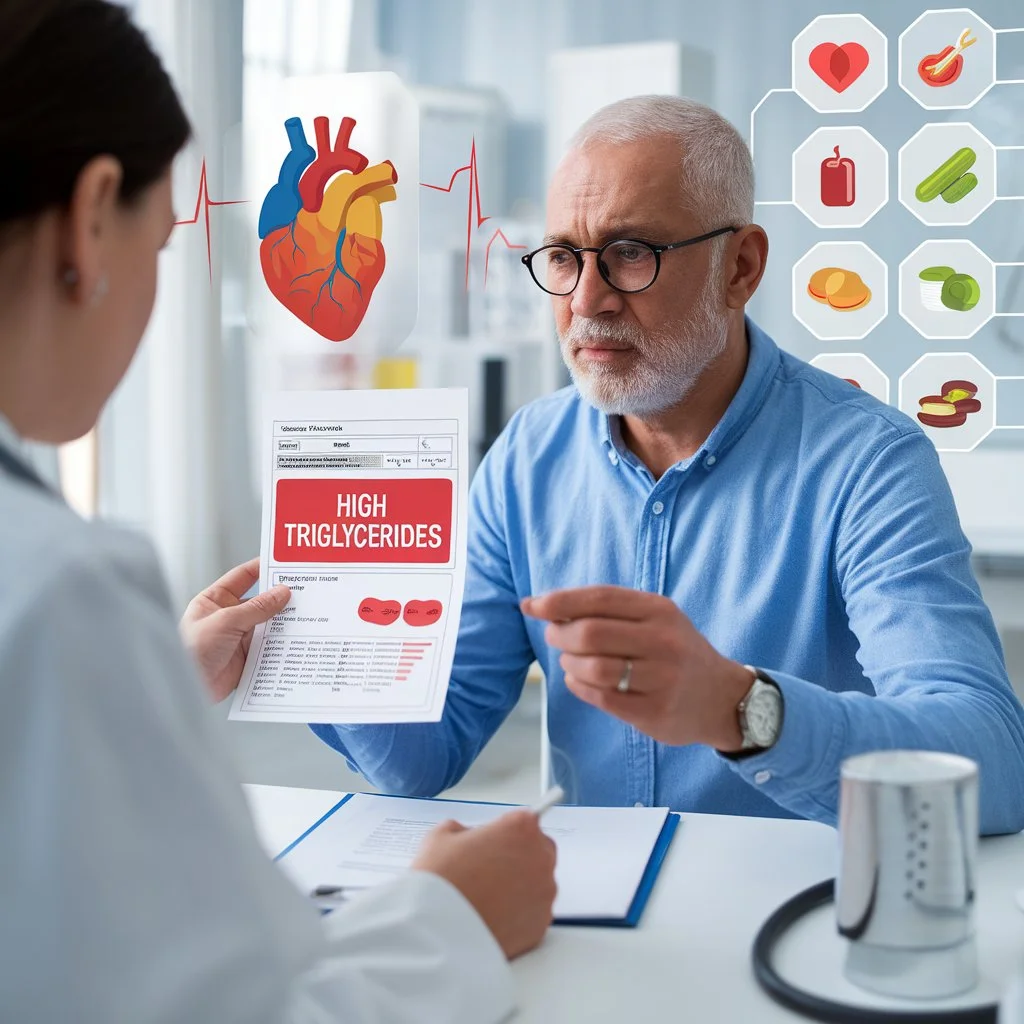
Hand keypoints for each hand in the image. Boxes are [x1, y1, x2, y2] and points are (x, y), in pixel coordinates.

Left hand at [179, 558, 290, 702]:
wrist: (186, 688)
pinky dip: (281, 645)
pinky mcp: (247, 657)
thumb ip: (256, 608)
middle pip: (260, 602)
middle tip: (303, 592)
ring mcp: (238, 638)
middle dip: (280, 598)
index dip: (262, 569)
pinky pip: (269, 647)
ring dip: (283, 623)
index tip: (284, 565)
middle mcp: (228, 617)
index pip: (242, 577)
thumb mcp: (226, 621)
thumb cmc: (190, 651)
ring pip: (267, 625)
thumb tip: (281, 593)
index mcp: (215, 600)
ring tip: (305, 616)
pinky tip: (294, 641)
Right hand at [412, 810, 556, 958]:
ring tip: (487, 897)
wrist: (437, 931)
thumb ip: (464, 830)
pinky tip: (493, 915)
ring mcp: (544, 894)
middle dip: (519, 856)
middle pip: (539, 850)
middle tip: (490, 869)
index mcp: (521, 828)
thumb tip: (468, 839)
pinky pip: (534, 913)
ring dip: (521, 886)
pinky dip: (520, 914)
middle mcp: (540, 858)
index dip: (508, 831)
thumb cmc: (442, 882)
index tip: (498, 840)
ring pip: (538, 884)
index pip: (527, 820)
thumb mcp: (442, 836)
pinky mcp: (541, 925)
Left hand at [521, 586, 752, 749]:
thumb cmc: (675, 651)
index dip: (559, 601)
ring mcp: (661, 679)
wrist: (722, 697)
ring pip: (593, 668)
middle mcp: (663, 641)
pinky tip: (578, 680)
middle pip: (591, 633)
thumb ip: (608, 610)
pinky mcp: (654, 712)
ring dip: (569, 663)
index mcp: (659, 610)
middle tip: (553, 638)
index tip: (531, 605)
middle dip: (560, 635)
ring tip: (570, 662)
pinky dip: (578, 687)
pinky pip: (601, 698)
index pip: (599, 598)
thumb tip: (546, 606)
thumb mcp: (655, 618)